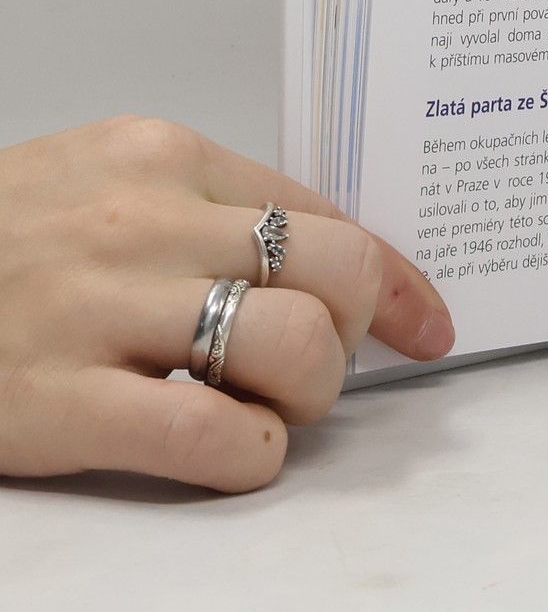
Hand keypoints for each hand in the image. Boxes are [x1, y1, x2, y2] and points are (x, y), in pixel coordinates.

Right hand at [0, 117, 453, 491]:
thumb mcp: (102, 182)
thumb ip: (206, 206)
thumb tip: (324, 261)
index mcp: (163, 156)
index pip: (326, 212)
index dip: (393, 279)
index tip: (426, 322)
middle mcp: (143, 221)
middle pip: (330, 271)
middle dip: (355, 331)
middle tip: (323, 368)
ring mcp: (98, 312)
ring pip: (292, 344)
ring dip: (311, 393)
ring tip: (274, 409)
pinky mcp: (56, 403)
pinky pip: (211, 436)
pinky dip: (254, 455)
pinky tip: (236, 452)